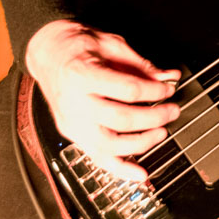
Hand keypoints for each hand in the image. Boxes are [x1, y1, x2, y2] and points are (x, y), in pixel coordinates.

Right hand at [26, 19, 181, 181]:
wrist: (47, 52)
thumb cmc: (76, 46)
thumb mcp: (110, 44)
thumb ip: (140, 64)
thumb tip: (168, 77)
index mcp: (82, 75)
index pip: (127, 90)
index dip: (154, 90)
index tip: (168, 89)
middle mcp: (74, 103)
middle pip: (121, 119)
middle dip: (153, 118)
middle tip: (172, 111)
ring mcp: (71, 122)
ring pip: (109, 144)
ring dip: (141, 143)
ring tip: (161, 133)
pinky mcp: (72, 134)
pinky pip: (97, 157)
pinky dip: (120, 169)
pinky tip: (139, 174)